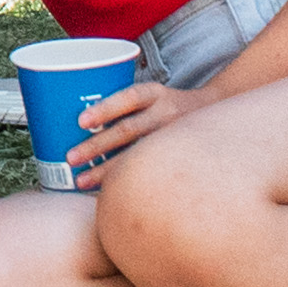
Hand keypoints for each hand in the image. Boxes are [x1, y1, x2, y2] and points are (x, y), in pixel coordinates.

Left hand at [55, 73, 200, 183]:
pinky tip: (108, 192)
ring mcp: (175, 137)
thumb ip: (125, 107)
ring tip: (81, 181)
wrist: (217, 112)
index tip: (81, 122)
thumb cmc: (168, 106)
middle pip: (128, 130)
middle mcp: (167, 113)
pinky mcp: (181, 157)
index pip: (128, 98)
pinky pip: (151, 172)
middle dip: (96, 146)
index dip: (105, 108)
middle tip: (70, 158)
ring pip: (137, 155)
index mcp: (155, 94)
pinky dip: (128, 181)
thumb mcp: (153, 96)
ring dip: (107, 171)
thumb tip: (76, 123)